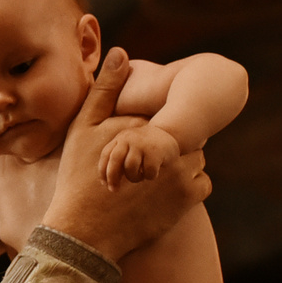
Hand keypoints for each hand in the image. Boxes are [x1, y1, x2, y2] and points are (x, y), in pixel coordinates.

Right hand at [44, 50, 209, 262]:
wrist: (85, 231)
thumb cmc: (78, 177)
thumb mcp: (83, 128)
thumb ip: (105, 89)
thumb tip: (122, 51)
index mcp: (145, 122)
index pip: (167, 110)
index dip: (155, 125)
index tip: (141, 139)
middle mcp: (169, 143)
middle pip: (185, 132)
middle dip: (171, 143)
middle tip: (149, 160)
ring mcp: (181, 171)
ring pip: (196, 156)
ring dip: (182, 163)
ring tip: (156, 176)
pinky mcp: (188, 198)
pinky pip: (203, 182)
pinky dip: (189, 186)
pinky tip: (164, 193)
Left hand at [99, 123, 179, 187]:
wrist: (169, 133)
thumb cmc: (145, 147)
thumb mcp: (129, 147)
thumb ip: (118, 159)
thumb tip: (106, 182)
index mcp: (121, 138)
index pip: (106, 154)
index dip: (103, 171)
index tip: (105, 184)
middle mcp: (129, 139)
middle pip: (115, 159)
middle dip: (112, 177)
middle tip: (113, 190)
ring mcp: (142, 144)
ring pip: (130, 167)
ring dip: (133, 177)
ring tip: (139, 176)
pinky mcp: (155, 152)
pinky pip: (148, 171)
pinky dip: (149, 177)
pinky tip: (153, 172)